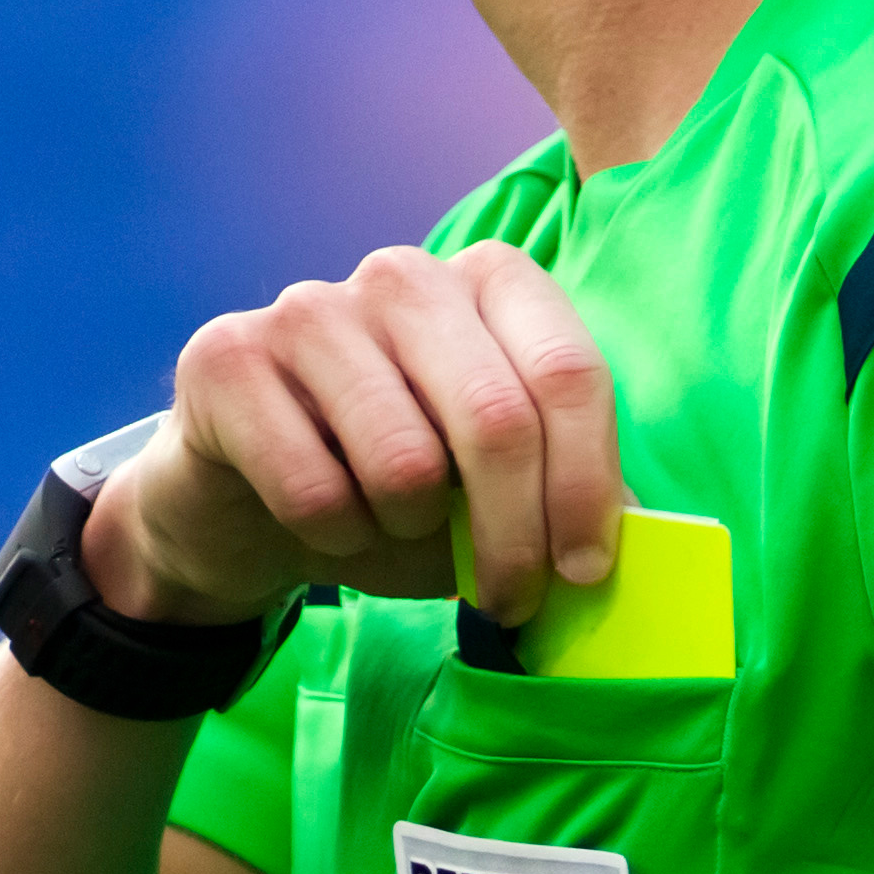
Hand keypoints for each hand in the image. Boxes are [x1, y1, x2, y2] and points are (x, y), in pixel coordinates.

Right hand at [83, 241, 621, 630]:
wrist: (242, 505)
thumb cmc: (387, 492)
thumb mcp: (492, 496)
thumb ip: (567, 496)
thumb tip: (647, 534)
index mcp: (489, 281)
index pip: (569, 374)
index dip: (588, 487)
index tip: (584, 573)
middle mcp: (404, 275)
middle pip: (497, 420)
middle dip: (513, 537)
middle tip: (505, 598)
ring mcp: (310, 307)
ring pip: (404, 462)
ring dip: (410, 533)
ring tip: (392, 527)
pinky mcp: (227, 357)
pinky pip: (314, 490)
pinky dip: (334, 540)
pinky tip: (323, 521)